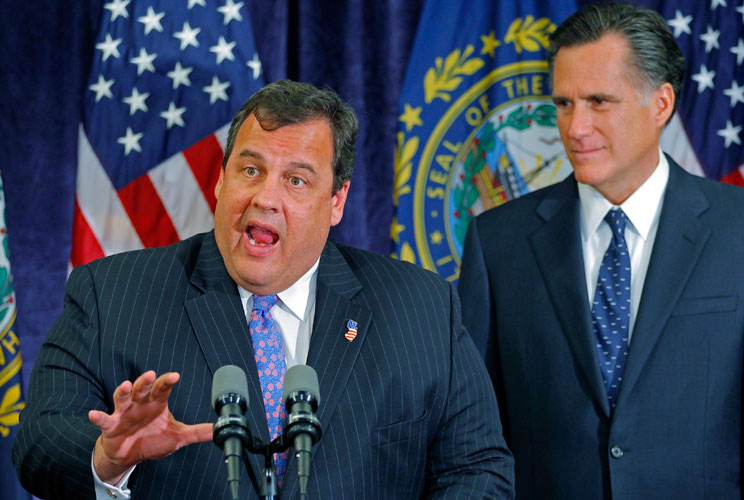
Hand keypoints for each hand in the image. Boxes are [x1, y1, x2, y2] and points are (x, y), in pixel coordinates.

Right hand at [89, 371, 212, 483]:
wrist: (129, 455)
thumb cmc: (152, 439)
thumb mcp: (177, 437)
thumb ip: (197, 432)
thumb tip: (219, 429)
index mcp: (156, 403)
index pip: (163, 388)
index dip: (168, 381)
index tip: (175, 375)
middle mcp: (140, 403)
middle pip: (143, 388)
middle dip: (146, 381)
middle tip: (152, 375)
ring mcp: (124, 412)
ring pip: (123, 397)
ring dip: (123, 391)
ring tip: (126, 386)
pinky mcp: (111, 426)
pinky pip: (104, 420)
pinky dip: (99, 417)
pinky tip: (94, 414)